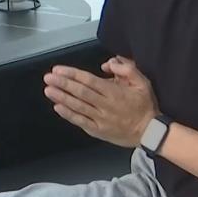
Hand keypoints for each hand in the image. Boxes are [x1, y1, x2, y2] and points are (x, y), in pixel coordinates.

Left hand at [43, 57, 160, 147]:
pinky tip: (58, 107)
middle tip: (48, 77)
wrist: (149, 132)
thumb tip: (106, 64)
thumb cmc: (145, 105)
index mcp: (114, 92)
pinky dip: (68, 114)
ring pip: (78, 107)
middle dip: (62, 84)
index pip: (89, 81)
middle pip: (80, 93)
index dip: (72, 74)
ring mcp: (100, 119)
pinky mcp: (98, 131)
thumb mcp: (142, 82)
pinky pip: (81, 121)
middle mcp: (105, 105)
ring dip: (62, 98)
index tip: (58, 69)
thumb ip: (126, 69)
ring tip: (48, 90)